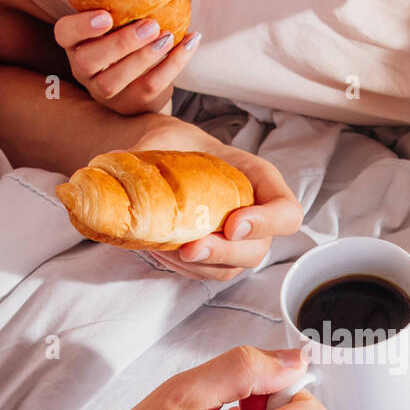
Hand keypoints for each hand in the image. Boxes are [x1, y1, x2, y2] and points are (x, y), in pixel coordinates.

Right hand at [55, 10, 200, 115]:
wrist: (143, 83)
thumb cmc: (128, 40)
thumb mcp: (116, 22)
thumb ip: (118, 3)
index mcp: (75, 43)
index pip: (63, 34)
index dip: (81, 27)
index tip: (106, 16)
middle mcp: (83, 70)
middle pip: (90, 60)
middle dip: (121, 42)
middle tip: (150, 24)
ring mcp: (104, 92)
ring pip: (116, 80)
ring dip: (145, 57)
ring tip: (167, 36)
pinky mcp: (131, 104)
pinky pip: (150, 87)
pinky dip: (173, 65)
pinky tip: (188, 43)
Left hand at [131, 114, 303, 280]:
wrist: (157, 158)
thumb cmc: (172, 143)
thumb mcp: (163, 136)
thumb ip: (149, 150)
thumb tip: (122, 168)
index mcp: (258, 180)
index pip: (287, 211)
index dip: (267, 223)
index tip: (233, 224)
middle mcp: (255, 215)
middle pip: (259, 249)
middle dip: (225, 253)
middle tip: (190, 248)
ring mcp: (235, 241)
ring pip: (231, 267)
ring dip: (200, 265)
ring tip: (167, 250)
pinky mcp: (212, 257)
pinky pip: (206, 273)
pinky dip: (183, 268)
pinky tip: (161, 251)